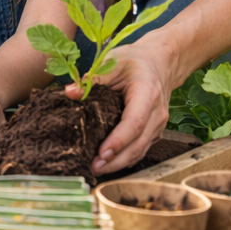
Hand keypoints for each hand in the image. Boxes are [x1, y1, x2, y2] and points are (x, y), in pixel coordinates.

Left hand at [67, 40, 172, 174]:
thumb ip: (93, 77)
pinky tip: (109, 163)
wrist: (160, 63)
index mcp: (147, 94)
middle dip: (116, 159)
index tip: (101, 153)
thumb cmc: (134, 61)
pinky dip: (126, 158)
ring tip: (97, 169)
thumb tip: (70, 92)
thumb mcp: (113, 61)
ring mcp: (158, 125)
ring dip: (120, 163)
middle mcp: (157, 113)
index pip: (134, 123)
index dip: (118, 140)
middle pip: (138, 143)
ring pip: (140, 150)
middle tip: (93, 167)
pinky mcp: (155, 131)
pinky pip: (141, 148)